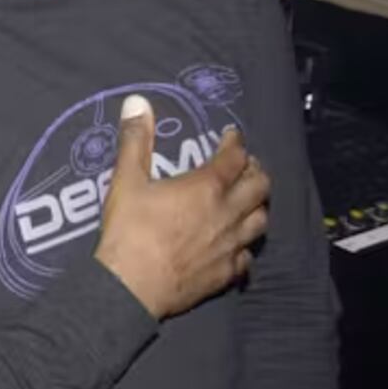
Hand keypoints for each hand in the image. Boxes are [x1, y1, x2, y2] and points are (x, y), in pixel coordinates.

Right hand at [94, 95, 269, 319]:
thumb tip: (137, 102)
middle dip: (255, 171)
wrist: (131, 287)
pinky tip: (236, 245)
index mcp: (206, 187)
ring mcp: (231, 246)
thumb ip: (135, 140)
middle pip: (259, 187)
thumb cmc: (129, 231)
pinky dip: (245, 246)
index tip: (231, 136)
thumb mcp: (126, 180)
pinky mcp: (227, 273)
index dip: (235, 143)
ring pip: (261, 221)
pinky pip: (248, 257)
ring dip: (257, 206)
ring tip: (246, 200)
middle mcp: (227, 214)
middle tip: (243, 166)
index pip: (234, 157)